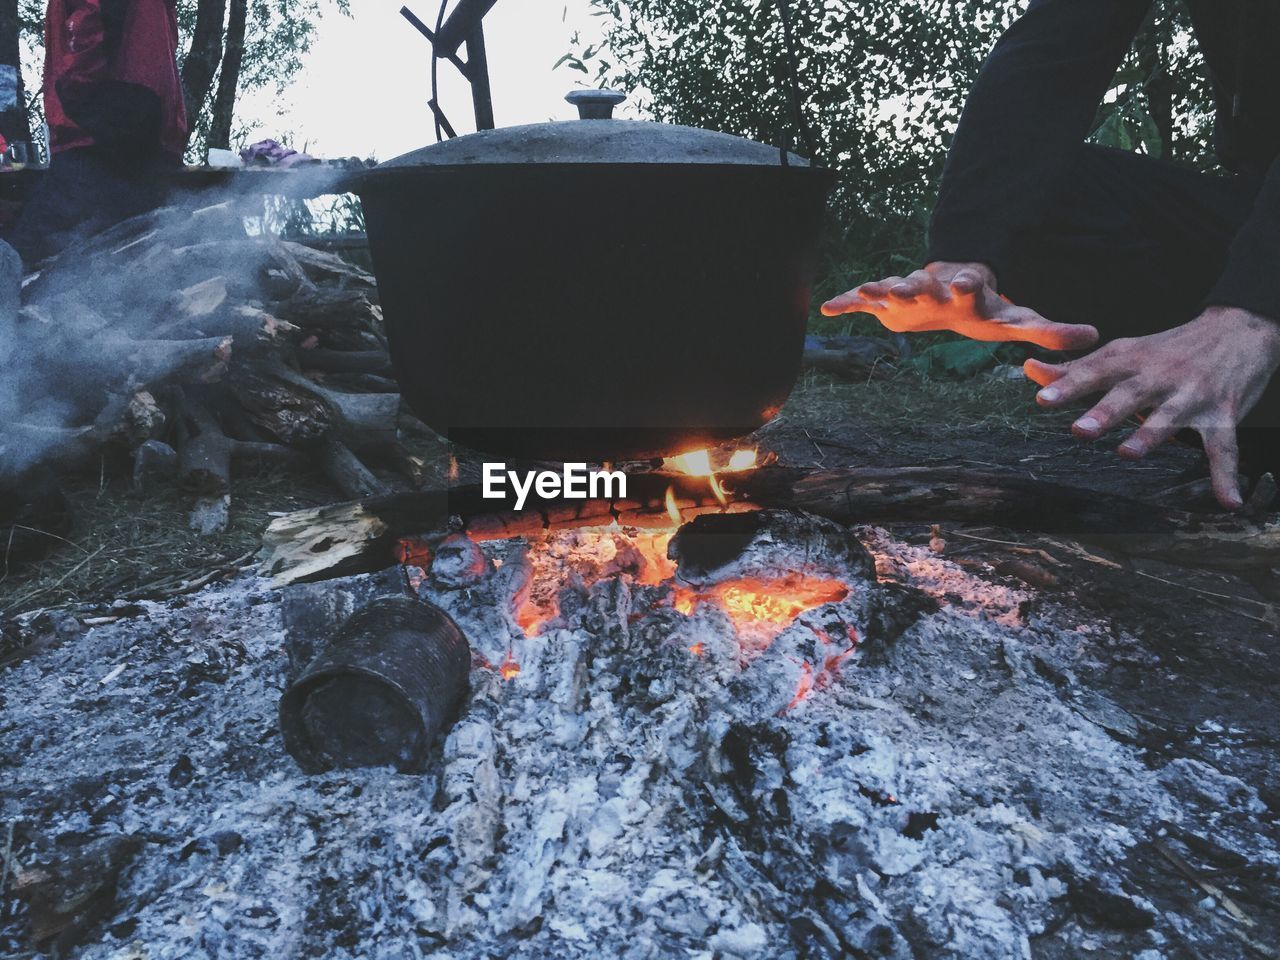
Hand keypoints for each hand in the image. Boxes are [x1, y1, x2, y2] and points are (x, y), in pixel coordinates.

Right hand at [821, 261, 1099, 350]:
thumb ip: (1052, 330)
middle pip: (924, 283)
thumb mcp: (1018, 320)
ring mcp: (906, 291)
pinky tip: (826, 308)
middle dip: (916, 286)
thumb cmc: (983, 309)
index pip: (970, 284)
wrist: (946, 289)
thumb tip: (1095, 336)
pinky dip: (846, 303)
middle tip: (908, 287)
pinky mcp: (884, 302)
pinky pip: (862, 301)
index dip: (968, 283)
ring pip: (891, 288)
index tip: (967, 282)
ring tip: (867, 292)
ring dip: (880, 290)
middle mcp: (934, 286)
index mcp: (967, 290)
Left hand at [1025, 306, 1279, 508]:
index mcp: (1130, 361)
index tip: (1043, 399)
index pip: (1094, 372)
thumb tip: (1031, 370)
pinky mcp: (1222, 414)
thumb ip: (1076, 368)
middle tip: (1080, 430)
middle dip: (1105, 411)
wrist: (1238, 330)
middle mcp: (1159, 376)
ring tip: (1127, 453)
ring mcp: (1191, 395)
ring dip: (1149, 435)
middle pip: (1129, 394)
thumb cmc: (1167, 349)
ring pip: (1169, 416)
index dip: (1068, 385)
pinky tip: (1228, 501)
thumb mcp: (1123, 352)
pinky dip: (1226, 474)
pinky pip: (1223, 446)